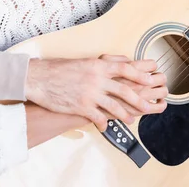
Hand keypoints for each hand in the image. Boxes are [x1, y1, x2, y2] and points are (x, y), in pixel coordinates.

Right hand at [25, 55, 167, 130]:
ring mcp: (89, 94)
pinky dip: (104, 123)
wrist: (38, 78)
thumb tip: (121, 62)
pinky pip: (97, 117)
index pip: (125, 69)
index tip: (150, 79)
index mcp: (97, 66)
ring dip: (124, 114)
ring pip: (114, 106)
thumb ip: (103, 63)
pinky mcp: (80, 107)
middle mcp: (96, 79)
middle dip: (138, 99)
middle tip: (148, 106)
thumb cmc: (59, 69)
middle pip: (124, 90)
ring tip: (131, 119)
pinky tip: (106, 127)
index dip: (139, 75)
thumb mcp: (83, 61)